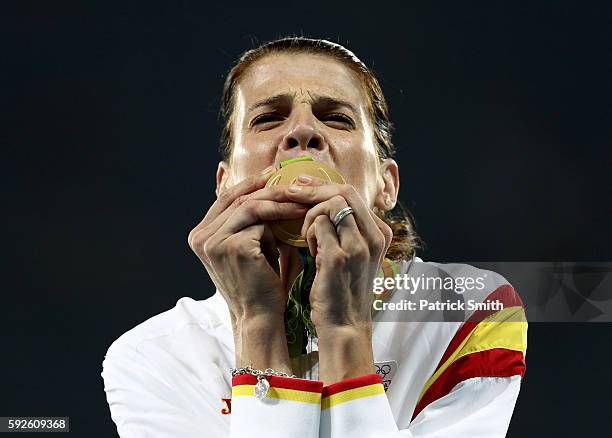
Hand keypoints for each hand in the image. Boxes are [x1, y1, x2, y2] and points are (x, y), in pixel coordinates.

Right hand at [187, 167, 308, 370]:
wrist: (261, 317)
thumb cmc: (261, 283)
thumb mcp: (252, 246)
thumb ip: (253, 220)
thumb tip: (269, 186)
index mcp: (201, 235)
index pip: (226, 199)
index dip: (250, 184)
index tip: (273, 174)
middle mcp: (200, 237)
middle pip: (237, 199)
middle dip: (268, 188)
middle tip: (294, 183)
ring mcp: (212, 241)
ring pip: (250, 206)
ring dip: (280, 200)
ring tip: (303, 199)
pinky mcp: (230, 246)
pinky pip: (260, 220)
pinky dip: (282, 216)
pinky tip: (300, 217)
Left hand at [285, 176, 392, 382]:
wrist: (344, 325)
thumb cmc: (342, 289)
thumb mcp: (353, 255)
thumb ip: (346, 228)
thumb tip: (322, 197)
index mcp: (380, 233)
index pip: (352, 193)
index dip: (324, 185)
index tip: (302, 184)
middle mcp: (375, 236)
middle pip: (344, 191)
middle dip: (313, 189)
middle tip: (292, 193)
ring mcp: (359, 246)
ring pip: (331, 203)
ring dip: (311, 214)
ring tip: (306, 234)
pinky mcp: (339, 257)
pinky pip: (319, 223)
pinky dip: (308, 230)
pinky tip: (308, 247)